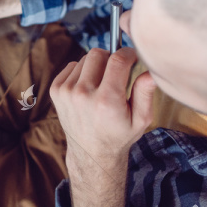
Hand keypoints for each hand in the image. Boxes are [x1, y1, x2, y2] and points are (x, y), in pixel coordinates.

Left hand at [49, 47, 156, 206]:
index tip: (133, 57)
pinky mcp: (55, 90)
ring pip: (84, 59)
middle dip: (111, 58)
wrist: (91, 153)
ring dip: (96, 66)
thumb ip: (145, 93)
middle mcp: (83, 94)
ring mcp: (66, 91)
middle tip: (117, 74)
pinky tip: (88, 88)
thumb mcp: (140, 119)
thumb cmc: (119, 135)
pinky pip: (72, 66)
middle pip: (98, 54)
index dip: (128, 53)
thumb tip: (151, 72)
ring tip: (102, 85)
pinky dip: (82, 72)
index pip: (117, 60)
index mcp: (107, 100)